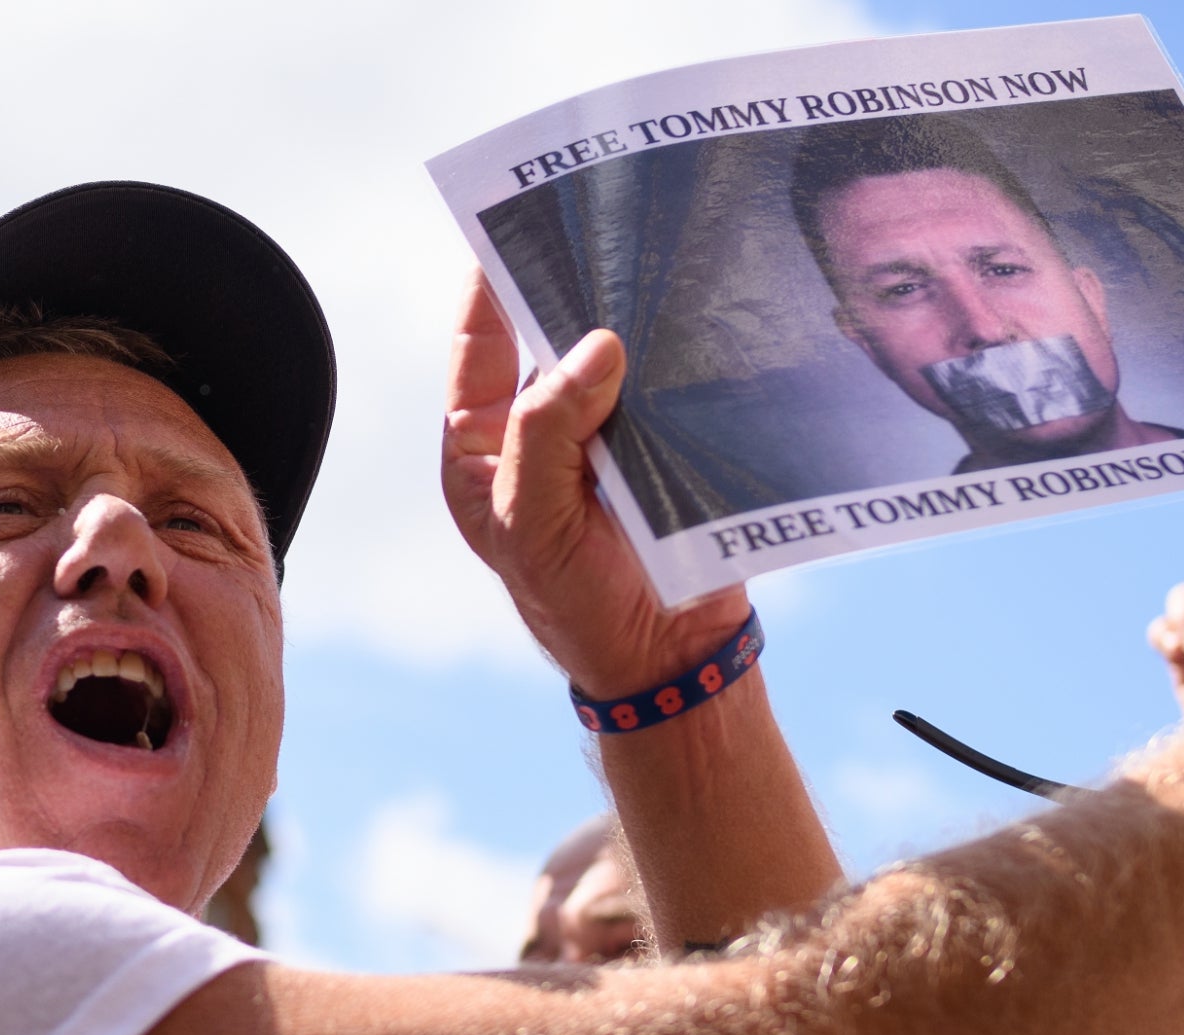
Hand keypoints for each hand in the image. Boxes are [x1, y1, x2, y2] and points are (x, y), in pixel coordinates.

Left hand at [442, 268, 748, 694]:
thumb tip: (597, 344)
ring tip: (659, 263)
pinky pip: (672, 394)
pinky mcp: (667, 453)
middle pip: (553, 340)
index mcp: (485, 447)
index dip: (491, 283)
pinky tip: (704, 324)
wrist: (673, 663)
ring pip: (617, 362)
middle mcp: (542, 433)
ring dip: (638, 322)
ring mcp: (607, 441)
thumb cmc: (579, 605)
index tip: (511, 221)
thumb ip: (550, 432)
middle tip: (605, 228)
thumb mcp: (537, 521)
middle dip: (577, 291)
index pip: (480, 345)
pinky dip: (685, 363)